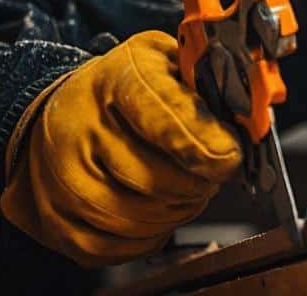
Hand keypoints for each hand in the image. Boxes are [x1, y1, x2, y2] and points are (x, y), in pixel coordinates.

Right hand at [0, 31, 241, 266]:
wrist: (60, 114)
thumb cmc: (124, 89)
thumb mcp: (166, 60)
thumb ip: (205, 85)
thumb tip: (249, 117)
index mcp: (116, 79)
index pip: (162, 116)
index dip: (204, 142)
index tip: (230, 155)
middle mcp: (78, 128)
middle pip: (157, 179)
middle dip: (202, 181)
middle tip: (214, 170)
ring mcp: (61, 177)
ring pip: (141, 217)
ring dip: (181, 209)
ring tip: (189, 187)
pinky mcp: (56, 219)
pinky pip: (119, 246)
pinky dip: (152, 235)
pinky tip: (160, 209)